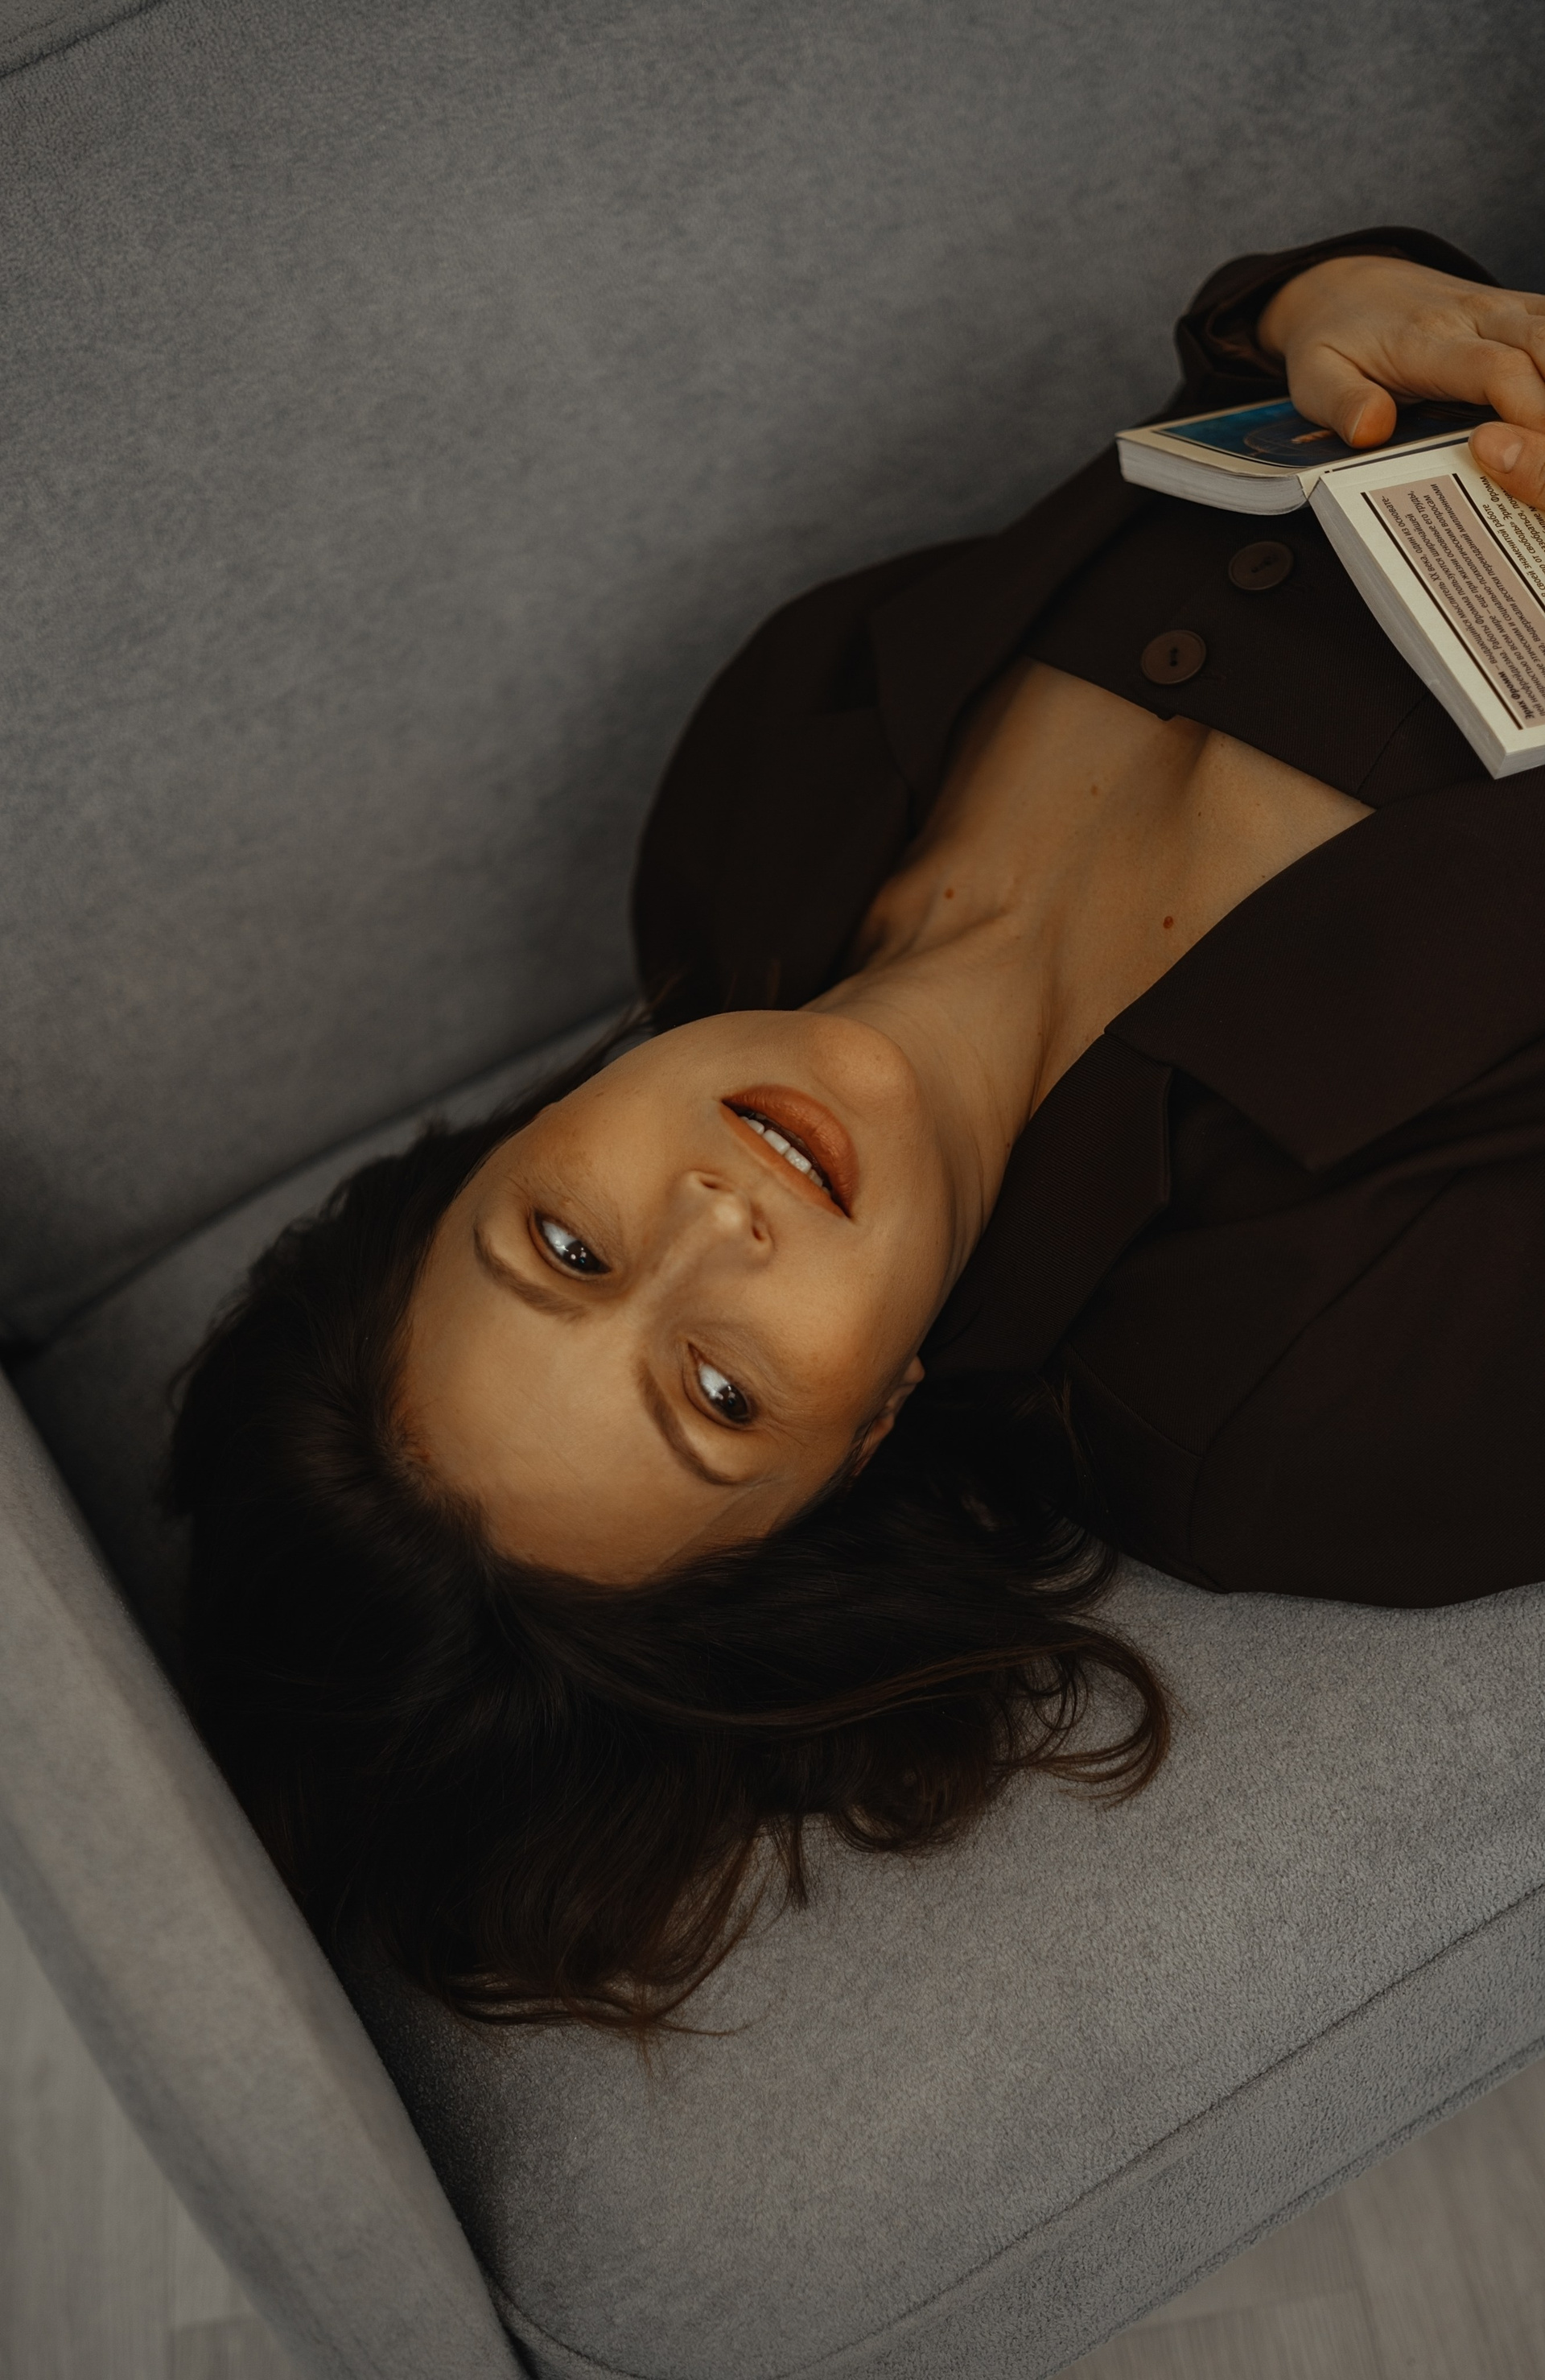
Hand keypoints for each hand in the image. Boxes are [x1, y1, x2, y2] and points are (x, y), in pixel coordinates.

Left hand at [1257, 253, 1544, 510]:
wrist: (1342, 283)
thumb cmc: (1332, 339)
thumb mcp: (1315, 378)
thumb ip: (1342, 404)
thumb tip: (1372, 430)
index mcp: (1427, 339)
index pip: (1495, 369)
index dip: (1527, 409)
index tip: (1534, 452)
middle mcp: (1474, 315)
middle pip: (1543, 346)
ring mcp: (1500, 307)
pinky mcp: (1514, 308)